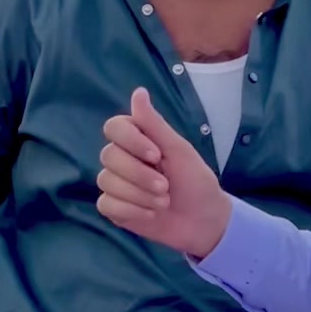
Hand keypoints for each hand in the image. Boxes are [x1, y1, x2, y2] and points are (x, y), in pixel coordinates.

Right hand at [97, 87, 231, 258]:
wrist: (203, 221)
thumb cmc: (195, 181)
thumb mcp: (179, 151)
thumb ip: (155, 124)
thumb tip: (138, 91)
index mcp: (137, 139)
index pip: (114, 127)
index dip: (131, 141)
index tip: (157, 156)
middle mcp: (122, 158)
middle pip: (108, 156)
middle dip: (140, 175)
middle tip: (166, 187)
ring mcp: (115, 183)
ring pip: (107, 181)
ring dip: (139, 195)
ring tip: (163, 202)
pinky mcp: (114, 207)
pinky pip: (106, 204)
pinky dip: (131, 210)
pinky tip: (150, 214)